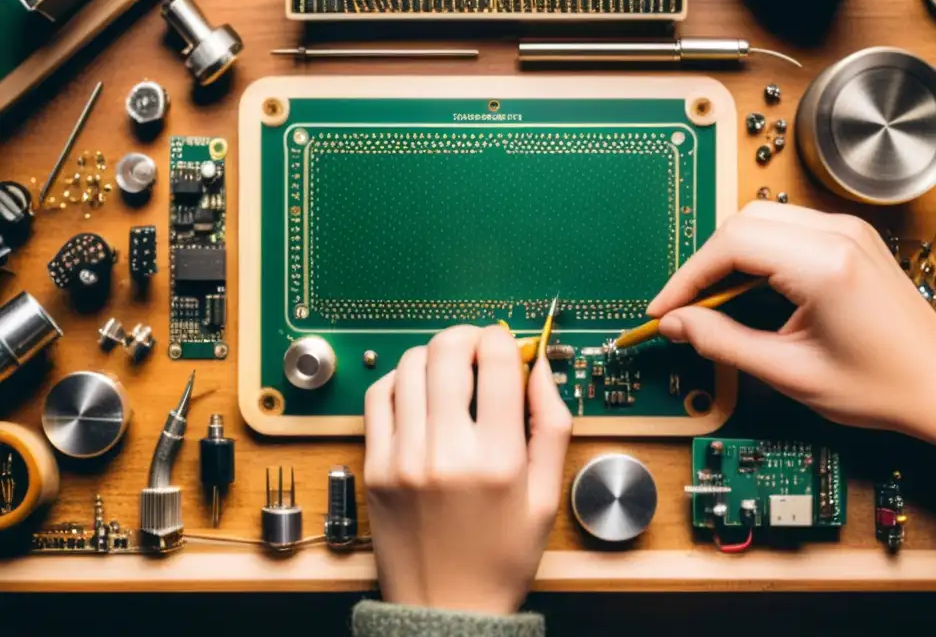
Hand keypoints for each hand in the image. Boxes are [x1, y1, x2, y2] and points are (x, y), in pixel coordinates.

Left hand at [363, 325, 571, 613]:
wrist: (447, 609)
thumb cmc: (502, 556)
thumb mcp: (547, 495)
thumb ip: (551, 424)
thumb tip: (539, 366)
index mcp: (497, 459)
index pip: (496, 360)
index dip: (504, 339)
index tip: (507, 346)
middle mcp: (446, 452)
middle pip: (447, 351)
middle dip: (467, 336)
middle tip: (477, 349)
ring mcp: (403, 458)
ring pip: (409, 365)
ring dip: (434, 356)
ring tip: (449, 374)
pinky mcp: (375, 466)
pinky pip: (379, 397)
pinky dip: (400, 382)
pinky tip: (419, 395)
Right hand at [647, 202, 935, 470]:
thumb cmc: (882, 386)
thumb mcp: (790, 373)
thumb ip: (723, 342)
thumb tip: (677, 324)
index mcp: (825, 265)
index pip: (731, 244)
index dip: (687, 277)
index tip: (665, 309)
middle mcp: (837, 235)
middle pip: (742, 222)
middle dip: (705, 263)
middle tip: (687, 308)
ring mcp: (847, 231)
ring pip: (761, 219)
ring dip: (729, 255)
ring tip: (714, 302)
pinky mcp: (849, 238)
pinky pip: (785, 228)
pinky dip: (756, 253)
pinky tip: (749, 291)